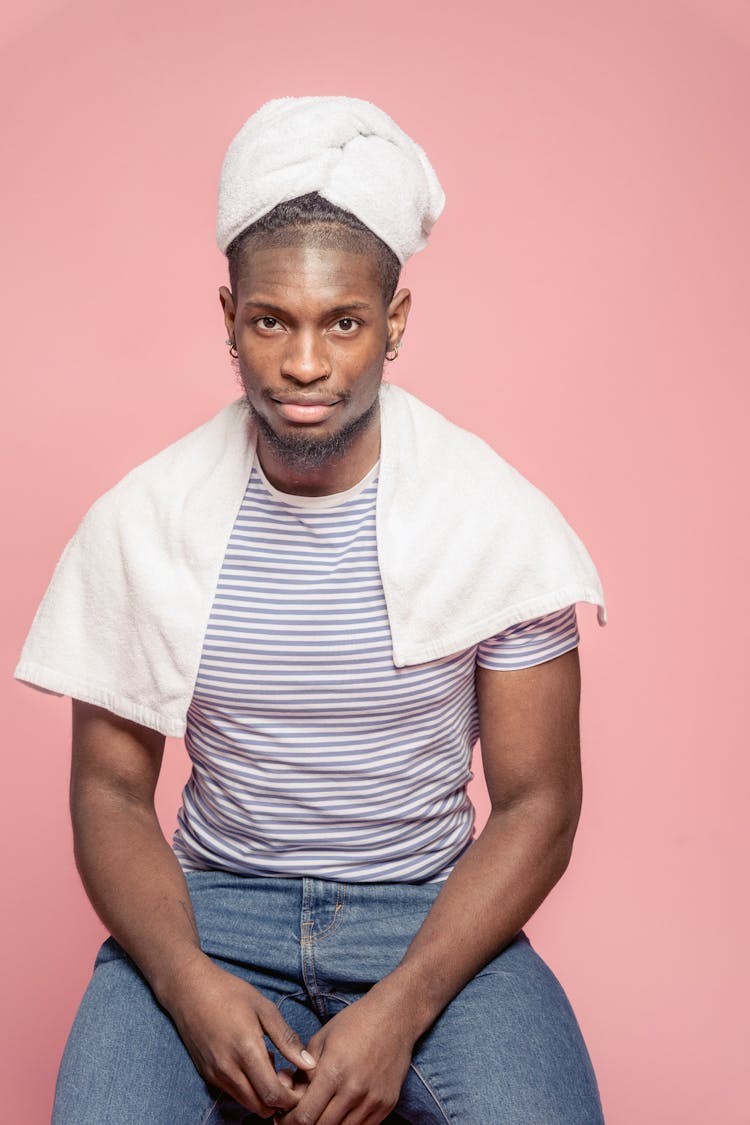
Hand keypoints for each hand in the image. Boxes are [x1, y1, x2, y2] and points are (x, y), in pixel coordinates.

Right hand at [166, 954, 316, 1117]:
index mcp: (246, 1050)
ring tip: (273, 1070)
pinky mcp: (207, 1075)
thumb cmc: (229, 992)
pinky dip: (249, 1090)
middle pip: (260, 1107)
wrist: (189, 989)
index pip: (272, 1094)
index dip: (291, 1098)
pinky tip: (255, 1066)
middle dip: (279, 1102)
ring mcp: (215, 1074)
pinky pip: (233, 1093)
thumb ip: (287, 1039)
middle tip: (289, 1079)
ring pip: (246, 1103)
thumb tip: (309, 1064)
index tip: (301, 1087)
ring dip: (264, 1097)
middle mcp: (228, 1068)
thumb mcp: (264, 1008)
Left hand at [276, 987, 415, 1124]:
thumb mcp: (321, 1039)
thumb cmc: (354, 1023)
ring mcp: (373, 1100)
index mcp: (333, 1071)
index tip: (284, 1118)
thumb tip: (286, 1093)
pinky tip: (340, 1113)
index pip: (305, 1116)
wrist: (394, 1016)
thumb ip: (302, 1071)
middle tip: (300, 1118)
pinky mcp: (387, 1105)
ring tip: (319, 1114)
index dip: (290, 1122)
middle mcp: (354, 1090)